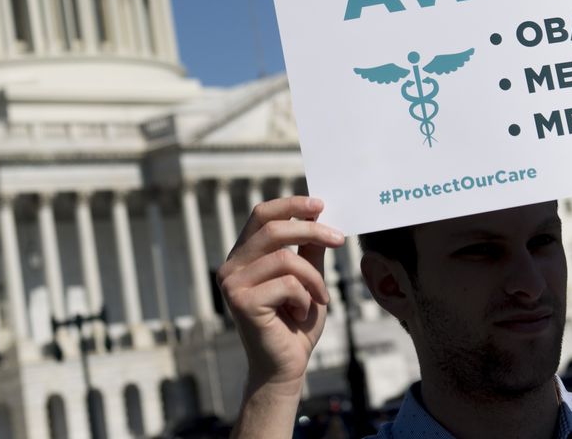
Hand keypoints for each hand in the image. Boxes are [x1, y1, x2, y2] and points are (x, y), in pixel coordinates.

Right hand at [218, 196, 344, 393]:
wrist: (287, 367)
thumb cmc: (296, 324)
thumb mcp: (309, 279)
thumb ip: (309, 250)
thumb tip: (318, 215)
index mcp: (243, 256)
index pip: (261, 215)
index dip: (290, 205)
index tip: (319, 204)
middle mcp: (231, 266)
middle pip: (273, 229)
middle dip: (311, 231)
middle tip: (339, 239)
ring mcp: (232, 284)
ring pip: (285, 259)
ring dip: (313, 279)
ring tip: (319, 298)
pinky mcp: (241, 302)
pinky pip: (287, 284)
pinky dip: (305, 299)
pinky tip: (300, 314)